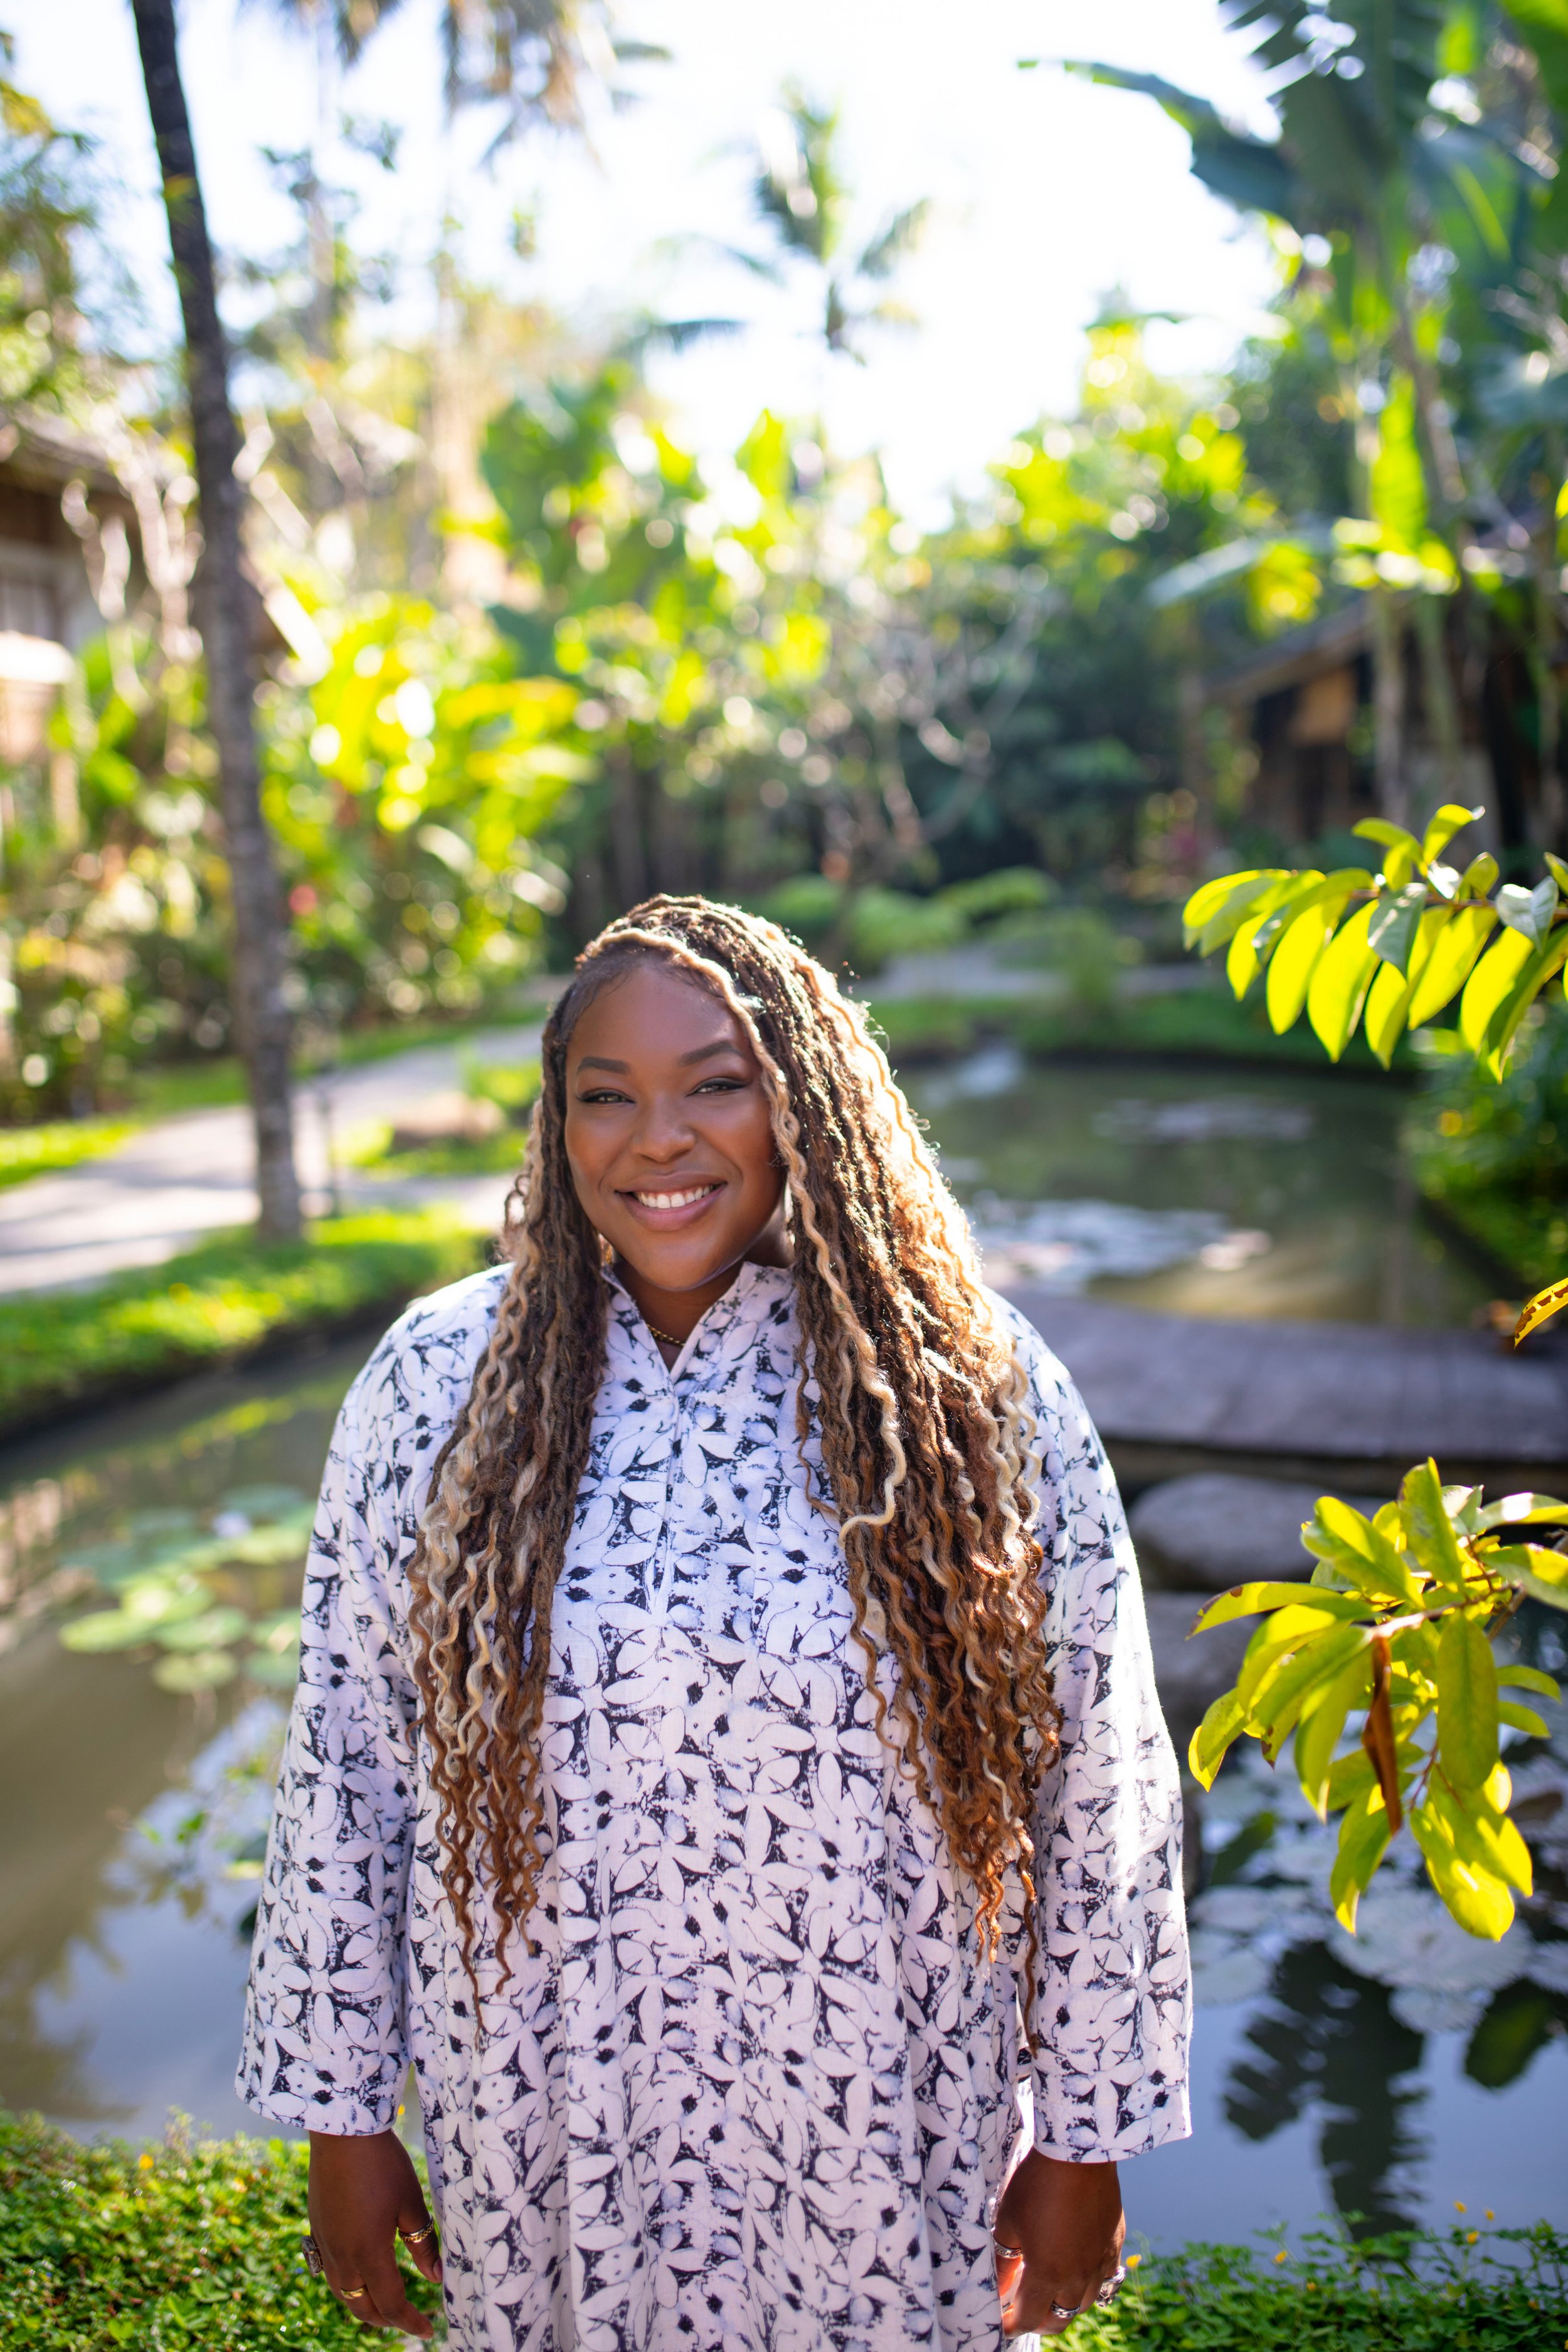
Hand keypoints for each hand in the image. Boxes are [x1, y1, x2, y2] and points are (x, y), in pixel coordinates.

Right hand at [307, 2128, 441, 2336]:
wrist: (341, 2133)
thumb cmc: (382, 2164)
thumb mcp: (411, 2202)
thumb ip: (423, 2243)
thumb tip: (436, 2277)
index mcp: (368, 2254)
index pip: (391, 2304)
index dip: (410, 2322)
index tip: (428, 2330)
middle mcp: (342, 2258)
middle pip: (362, 2307)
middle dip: (386, 2319)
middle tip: (409, 2320)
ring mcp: (324, 2244)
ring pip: (343, 2293)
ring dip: (365, 2305)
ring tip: (386, 2305)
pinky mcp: (316, 2230)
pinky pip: (331, 2273)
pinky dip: (349, 2285)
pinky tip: (361, 2275)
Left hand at [993, 2148, 1123, 2336]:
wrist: (1079, 2153)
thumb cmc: (1037, 2183)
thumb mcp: (1008, 2221)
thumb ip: (1003, 2260)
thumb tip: (999, 2285)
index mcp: (1048, 2274)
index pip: (1027, 2318)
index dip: (1011, 2324)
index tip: (1001, 2323)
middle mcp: (1077, 2277)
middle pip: (1058, 2319)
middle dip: (1037, 2321)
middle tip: (1021, 2311)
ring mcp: (1099, 2262)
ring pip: (1082, 2303)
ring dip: (1062, 2305)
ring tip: (1047, 2294)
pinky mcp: (1114, 2245)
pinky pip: (1103, 2278)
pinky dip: (1086, 2283)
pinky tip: (1076, 2270)